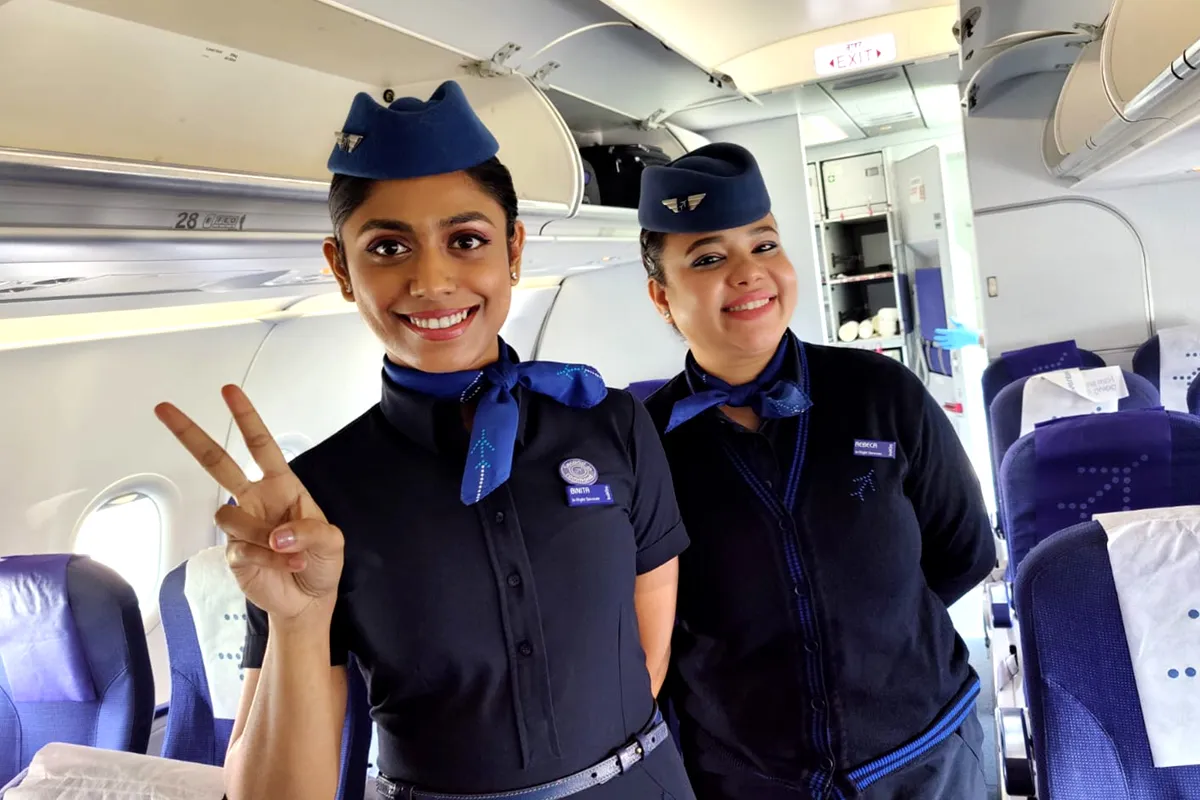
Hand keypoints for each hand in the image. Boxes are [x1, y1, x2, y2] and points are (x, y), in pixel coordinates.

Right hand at [155, 385, 343, 622]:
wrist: (308, 601)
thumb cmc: (320, 563)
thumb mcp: (332, 542)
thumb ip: (311, 532)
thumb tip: (277, 534)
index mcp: (282, 486)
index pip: (260, 446)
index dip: (246, 418)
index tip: (229, 391)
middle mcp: (256, 500)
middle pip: (217, 462)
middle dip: (191, 436)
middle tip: (164, 409)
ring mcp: (242, 526)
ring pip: (231, 514)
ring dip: (264, 535)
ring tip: (291, 554)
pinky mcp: (233, 553)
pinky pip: (239, 548)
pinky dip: (266, 558)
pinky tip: (283, 565)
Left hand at [933, 318, 982, 349]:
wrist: (973, 337)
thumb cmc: (967, 330)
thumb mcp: (960, 324)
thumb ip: (954, 321)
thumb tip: (951, 317)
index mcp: (951, 332)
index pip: (942, 332)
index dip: (938, 331)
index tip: (935, 331)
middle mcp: (951, 338)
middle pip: (942, 338)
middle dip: (937, 337)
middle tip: (934, 337)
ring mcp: (953, 343)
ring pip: (944, 343)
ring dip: (939, 343)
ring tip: (936, 343)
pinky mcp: (955, 346)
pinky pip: (948, 347)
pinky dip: (944, 347)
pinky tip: (942, 346)